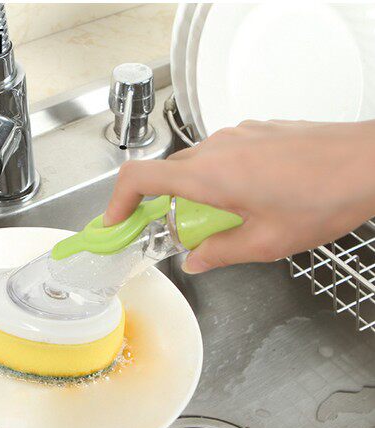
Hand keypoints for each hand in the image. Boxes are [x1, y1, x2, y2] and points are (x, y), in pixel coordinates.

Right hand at [103, 120, 374, 273]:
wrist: (371, 160)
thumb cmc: (324, 198)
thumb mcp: (266, 242)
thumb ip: (219, 252)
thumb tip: (195, 260)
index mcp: (208, 175)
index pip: (138, 177)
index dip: (117, 201)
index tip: (115, 223)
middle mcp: (216, 148)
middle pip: (166, 175)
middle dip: (166, 207)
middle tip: (186, 235)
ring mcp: (236, 135)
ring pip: (196, 166)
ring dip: (198, 194)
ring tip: (233, 218)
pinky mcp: (255, 131)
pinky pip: (222, 155)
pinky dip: (221, 178)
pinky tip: (255, 196)